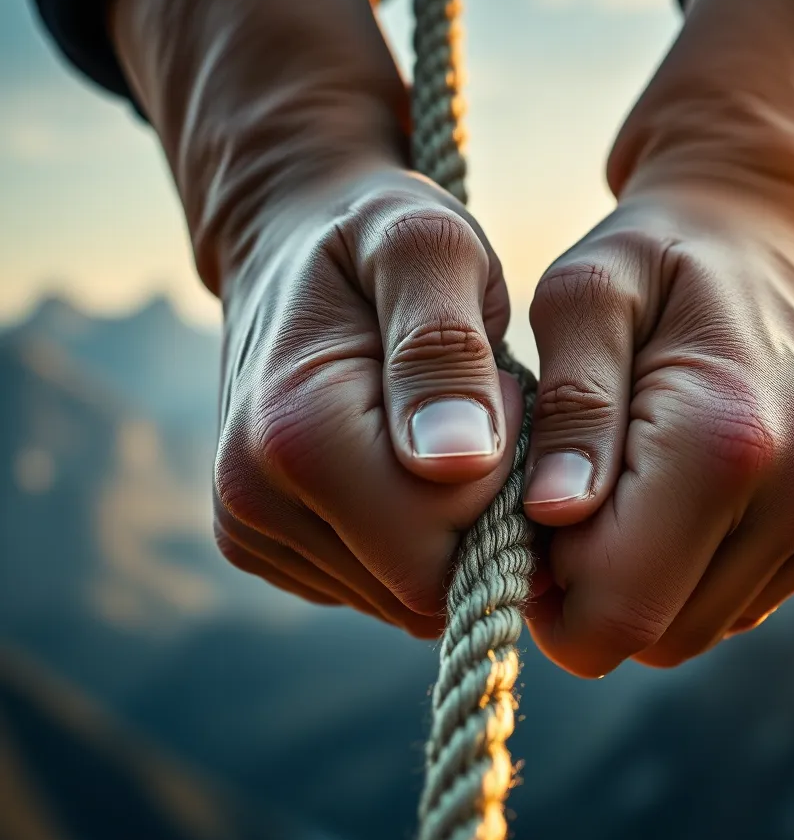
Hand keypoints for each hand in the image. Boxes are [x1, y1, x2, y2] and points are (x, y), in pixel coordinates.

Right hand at [211, 167, 519, 635]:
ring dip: (443, 527)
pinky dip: (408, 540)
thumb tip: (454, 462)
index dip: (497, 483)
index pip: (441, 549)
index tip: (489, 393)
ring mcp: (250, 530)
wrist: (292, 247)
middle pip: (421, 587)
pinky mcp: (263, 546)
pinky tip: (399, 464)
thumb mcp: (432, 250)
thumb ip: (442, 347)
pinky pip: (375, 587)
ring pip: (402, 597)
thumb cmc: (379, 242)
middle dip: (475, 513)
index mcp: (296, 431)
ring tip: (431, 433)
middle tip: (471, 416)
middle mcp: (254, 498)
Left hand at [524, 185, 793, 672]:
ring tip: (623, 489)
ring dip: (646, 584)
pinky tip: (680, 492)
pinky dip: (696, 568)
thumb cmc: (661, 253)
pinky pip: (750, 596)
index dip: (547, 593)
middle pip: (663, 635)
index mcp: (727, 435)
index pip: (618, 607)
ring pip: (706, 626)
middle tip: (564, 509)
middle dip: (593, 595)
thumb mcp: (586, 296)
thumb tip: (553, 517)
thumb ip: (570, 408)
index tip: (521, 530)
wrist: (782, 223)